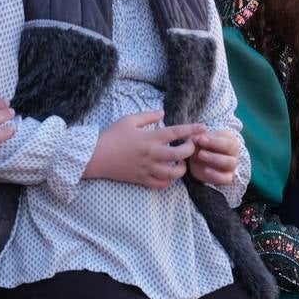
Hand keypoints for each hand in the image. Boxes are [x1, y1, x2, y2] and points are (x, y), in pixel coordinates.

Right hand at [86, 110, 204, 189]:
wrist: (95, 156)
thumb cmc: (111, 135)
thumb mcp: (129, 120)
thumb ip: (148, 116)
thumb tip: (163, 113)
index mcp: (150, 138)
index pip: (176, 132)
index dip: (192, 130)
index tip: (203, 127)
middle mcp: (152, 154)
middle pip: (180, 155)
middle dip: (190, 150)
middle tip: (190, 146)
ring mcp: (147, 169)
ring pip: (173, 174)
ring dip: (181, 169)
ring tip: (180, 162)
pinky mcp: (141, 179)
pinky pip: (160, 185)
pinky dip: (168, 181)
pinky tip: (167, 174)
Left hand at [189, 128, 240, 186]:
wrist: (199, 162)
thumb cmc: (202, 147)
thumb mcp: (200, 141)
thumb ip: (198, 139)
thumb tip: (194, 139)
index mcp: (230, 140)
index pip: (226, 139)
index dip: (213, 140)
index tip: (200, 139)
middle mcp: (234, 153)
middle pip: (230, 148)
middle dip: (214, 146)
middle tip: (201, 147)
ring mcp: (232, 167)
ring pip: (229, 163)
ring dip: (214, 159)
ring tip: (200, 155)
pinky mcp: (227, 178)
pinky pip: (225, 178)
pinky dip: (216, 175)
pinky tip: (206, 170)